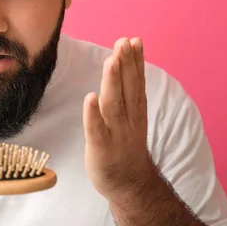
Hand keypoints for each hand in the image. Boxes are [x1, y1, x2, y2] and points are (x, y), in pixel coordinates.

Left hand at [83, 37, 155, 200]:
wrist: (130, 185)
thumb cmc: (125, 145)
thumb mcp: (132, 117)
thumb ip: (127, 92)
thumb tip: (124, 63)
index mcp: (135, 111)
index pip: (137, 82)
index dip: (136, 61)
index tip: (134, 40)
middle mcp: (128, 120)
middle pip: (127, 89)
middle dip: (126, 65)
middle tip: (124, 42)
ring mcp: (115, 135)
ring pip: (114, 105)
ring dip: (113, 82)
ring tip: (111, 61)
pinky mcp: (100, 149)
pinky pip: (96, 130)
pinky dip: (93, 114)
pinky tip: (90, 98)